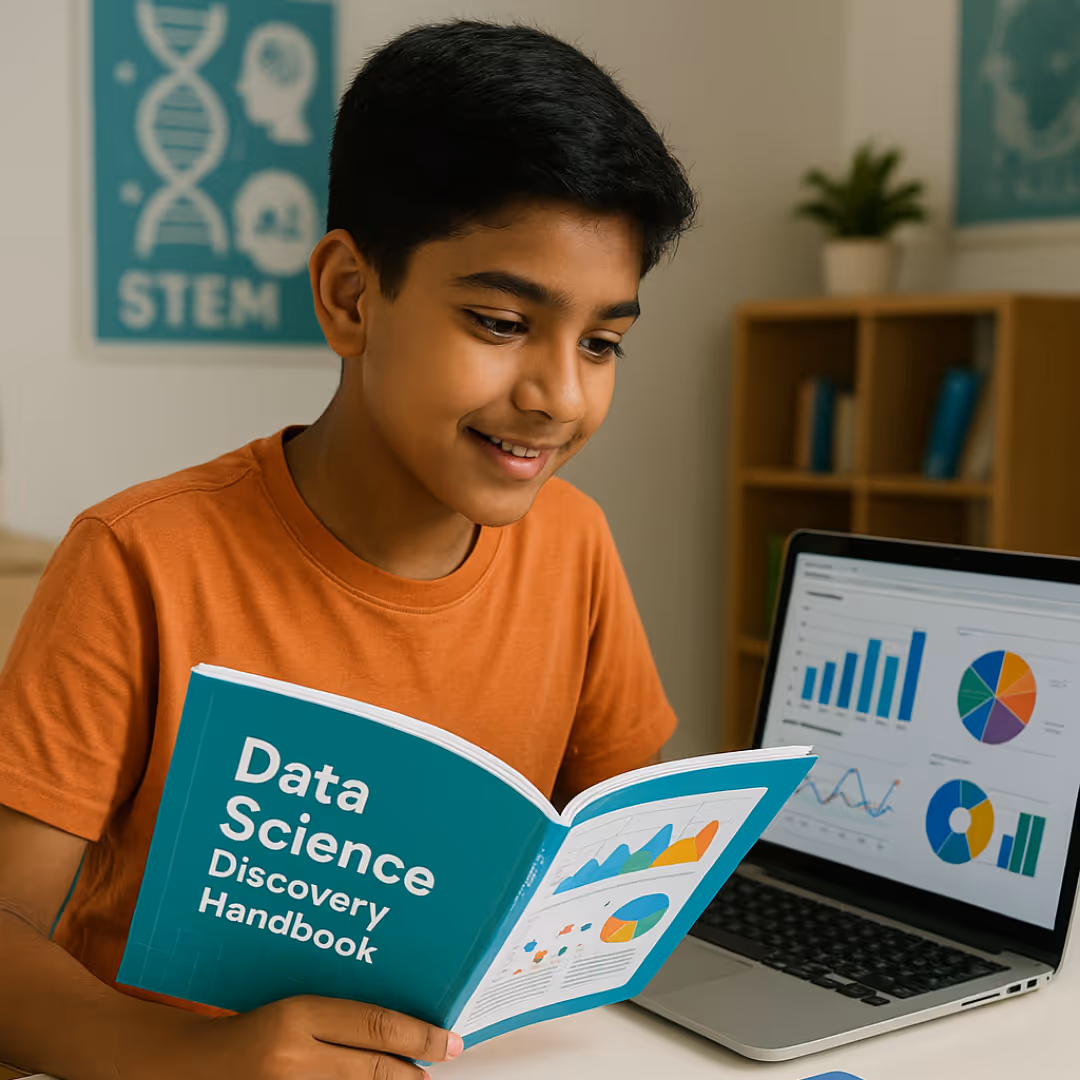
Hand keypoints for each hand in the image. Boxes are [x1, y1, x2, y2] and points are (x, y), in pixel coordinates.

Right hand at [154, 995, 462, 1079]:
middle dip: (416, 1070)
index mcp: (296, 1016)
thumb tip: (397, 1024)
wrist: (185, 1066)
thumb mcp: (291, 1009)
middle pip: (377, 1070)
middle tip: (443, 1060)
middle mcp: (293, 1058)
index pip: (378, 1028)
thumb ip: (338, 1016)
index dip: (422, 1036)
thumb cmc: (242, 1028)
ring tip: (414, 1079)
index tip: (452, 1041)